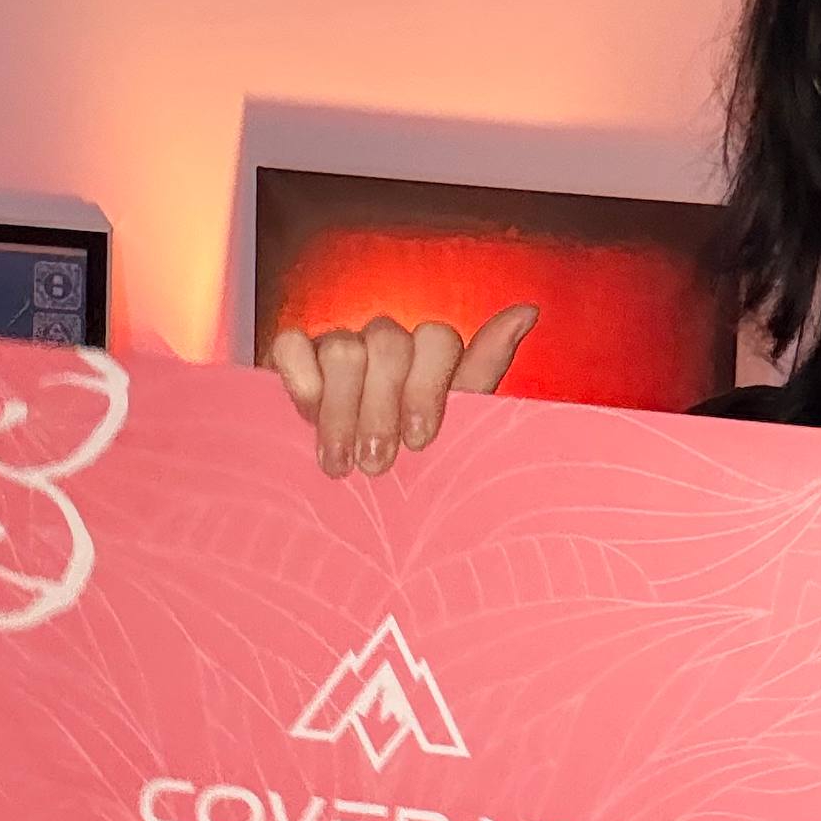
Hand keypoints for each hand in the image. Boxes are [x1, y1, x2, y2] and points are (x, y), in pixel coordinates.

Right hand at [268, 304, 538, 476]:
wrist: (357, 509)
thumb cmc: (413, 467)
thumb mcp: (456, 429)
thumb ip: (484, 369)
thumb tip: (528, 310)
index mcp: (429, 357)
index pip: (437, 339)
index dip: (427, 388)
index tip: (421, 441)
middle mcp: (387, 344)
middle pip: (388, 344)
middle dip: (382, 410)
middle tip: (377, 464)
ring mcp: (340, 344)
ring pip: (344, 349)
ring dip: (341, 412)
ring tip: (340, 463)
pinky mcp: (294, 355)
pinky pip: (292, 344)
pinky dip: (300, 380)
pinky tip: (305, 416)